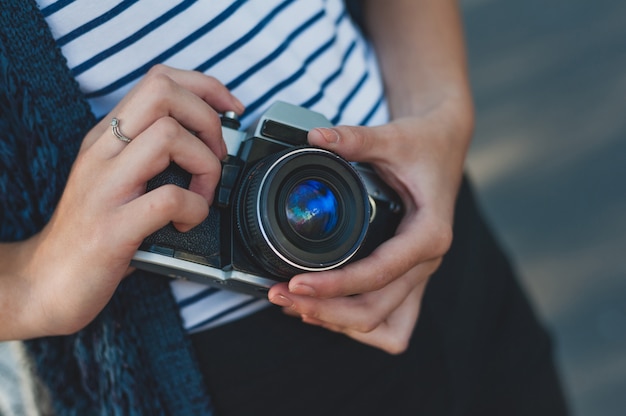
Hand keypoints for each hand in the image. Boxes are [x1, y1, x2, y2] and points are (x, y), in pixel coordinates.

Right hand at [3, 65, 243, 338]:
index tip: (231, 109)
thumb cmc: (91, 233)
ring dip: (205, 165)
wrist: (46, 283)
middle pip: (163, 92)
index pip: (157, 80)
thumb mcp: (115, 180)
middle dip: (208, 119)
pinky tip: (186, 223)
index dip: (205, 87)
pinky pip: (169, 199)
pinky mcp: (113, 227)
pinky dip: (195, 208)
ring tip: (201, 194)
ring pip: (168, 136)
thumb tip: (207, 143)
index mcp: (106, 139)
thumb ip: (149, 156)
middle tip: (216, 156)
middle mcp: (103, 153)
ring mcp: (105, 188)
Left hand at [268, 97, 471, 353]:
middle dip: (327, 311)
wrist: (445, 144)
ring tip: (294, 306)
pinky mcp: (407, 275)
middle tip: (281, 296)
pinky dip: (354, 321)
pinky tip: (323, 308)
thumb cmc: (426, 144)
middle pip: (375, 311)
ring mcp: (418, 273)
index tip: (297, 282)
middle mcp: (426, 261)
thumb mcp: (394, 137)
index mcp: (429, 234)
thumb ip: (355, 139)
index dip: (336, 285)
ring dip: (338, 322)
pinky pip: (386, 317)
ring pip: (381, 323)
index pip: (379, 274)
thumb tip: (315, 137)